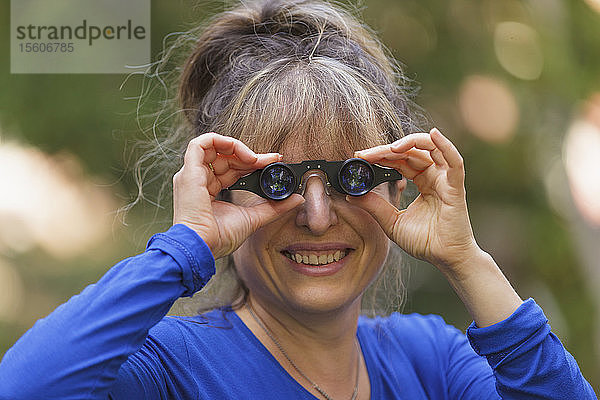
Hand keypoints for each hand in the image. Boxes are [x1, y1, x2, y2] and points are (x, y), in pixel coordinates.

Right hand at [173, 132, 304, 258]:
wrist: (203, 247)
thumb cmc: (220, 239)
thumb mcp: (253, 218)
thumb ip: (274, 207)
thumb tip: (298, 199)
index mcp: (208, 191)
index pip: (231, 169)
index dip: (252, 163)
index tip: (272, 161)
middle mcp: (198, 180)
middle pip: (225, 157)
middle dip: (250, 155)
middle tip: (271, 159)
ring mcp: (192, 175)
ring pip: (214, 146)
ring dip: (237, 147)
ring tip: (255, 158)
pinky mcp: (189, 171)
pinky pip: (201, 144)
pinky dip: (223, 142)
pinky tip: (243, 154)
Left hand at [347, 128, 479, 274]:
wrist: (445, 259)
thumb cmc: (425, 242)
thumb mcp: (391, 221)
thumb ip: (374, 206)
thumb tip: (351, 194)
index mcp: (422, 182)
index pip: (400, 160)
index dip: (381, 156)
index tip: (360, 157)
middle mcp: (434, 176)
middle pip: (411, 152)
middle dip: (388, 150)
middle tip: (366, 153)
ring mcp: (446, 180)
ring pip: (431, 149)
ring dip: (411, 142)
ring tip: (390, 146)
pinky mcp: (456, 187)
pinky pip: (453, 161)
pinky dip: (445, 145)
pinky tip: (434, 134)